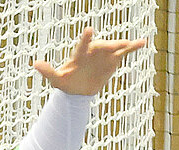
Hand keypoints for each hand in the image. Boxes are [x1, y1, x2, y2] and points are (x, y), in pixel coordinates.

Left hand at [32, 29, 147, 96]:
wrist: (79, 90)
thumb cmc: (66, 83)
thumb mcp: (56, 80)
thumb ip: (48, 72)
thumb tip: (35, 64)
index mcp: (80, 55)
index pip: (82, 46)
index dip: (86, 39)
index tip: (89, 30)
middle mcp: (93, 52)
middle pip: (102, 47)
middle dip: (109, 46)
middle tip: (120, 44)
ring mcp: (104, 55)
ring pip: (114, 48)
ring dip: (124, 45)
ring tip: (134, 43)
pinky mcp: (113, 60)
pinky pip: (124, 52)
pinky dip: (133, 48)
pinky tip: (143, 43)